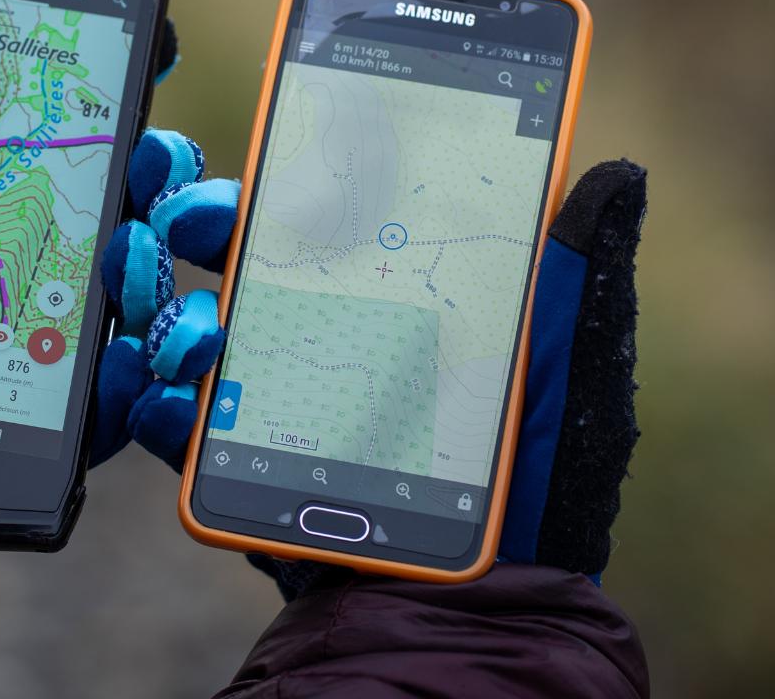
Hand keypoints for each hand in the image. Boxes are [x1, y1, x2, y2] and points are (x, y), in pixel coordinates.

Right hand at [90, 132, 646, 600]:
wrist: (490, 607)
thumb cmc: (546, 483)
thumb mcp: (568, 367)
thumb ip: (575, 273)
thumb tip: (617, 172)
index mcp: (387, 289)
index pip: (312, 208)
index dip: (266, 177)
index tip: (239, 169)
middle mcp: (321, 332)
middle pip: (232, 257)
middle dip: (189, 228)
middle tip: (180, 226)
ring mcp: (274, 400)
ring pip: (191, 332)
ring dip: (172, 318)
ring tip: (199, 336)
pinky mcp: (246, 468)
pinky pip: (179, 432)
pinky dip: (157, 410)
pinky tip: (164, 404)